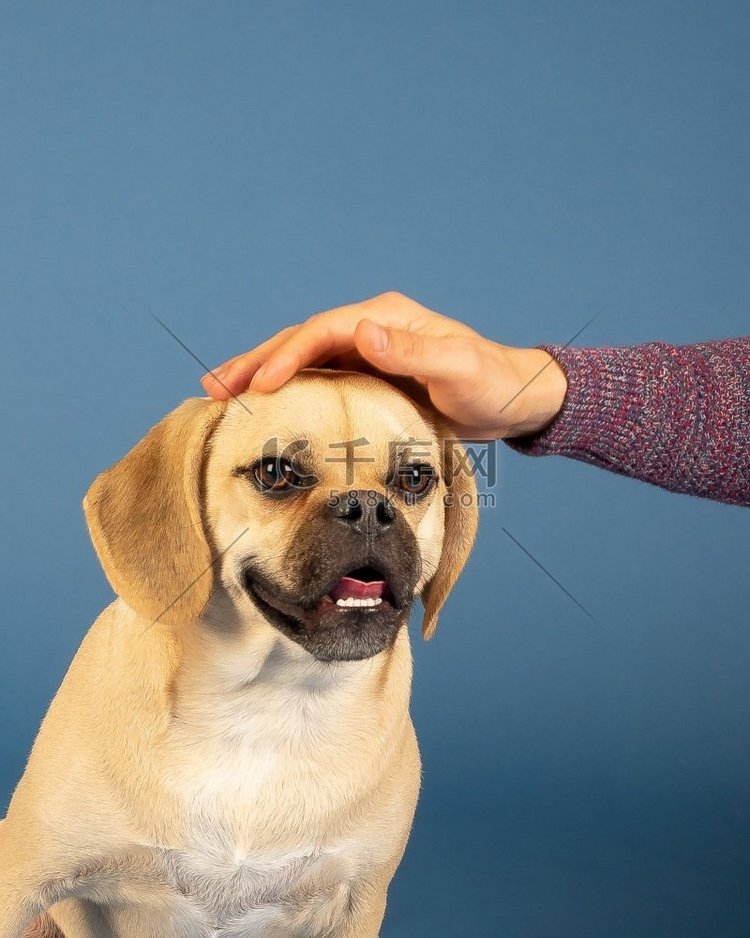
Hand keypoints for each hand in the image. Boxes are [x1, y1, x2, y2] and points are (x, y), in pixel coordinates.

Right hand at [200, 292, 567, 439]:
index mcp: (385, 319)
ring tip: (219, 395)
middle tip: (212, 388)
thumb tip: (361, 332)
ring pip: (301, 360)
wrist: (513, 399)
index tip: (258, 386)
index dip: (287, 355)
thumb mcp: (458, 369)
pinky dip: (286, 391)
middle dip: (255, 362)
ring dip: (260, 375)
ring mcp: (365, 352)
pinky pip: (317, 381)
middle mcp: (369, 329)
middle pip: (300, 341)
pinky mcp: (366, 376)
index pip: (323, 331)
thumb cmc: (491, 384)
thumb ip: (412, 352)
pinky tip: (262, 406)